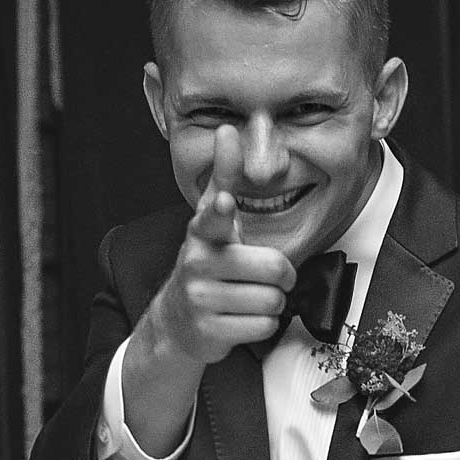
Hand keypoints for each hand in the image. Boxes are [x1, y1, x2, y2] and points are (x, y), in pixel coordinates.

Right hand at [143, 124, 298, 365]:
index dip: (221, 211)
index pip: (213, 217)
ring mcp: (200, 298)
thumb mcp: (214, 219)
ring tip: (246, 297)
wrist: (179, 320)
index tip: (224, 203)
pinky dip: (262, 326)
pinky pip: (264, 327)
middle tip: (260, 276)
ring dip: (271, 302)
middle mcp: (197, 262)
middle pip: (275, 268)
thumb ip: (225, 177)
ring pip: (273, 300)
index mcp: (203, 232)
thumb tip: (226, 129)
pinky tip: (240, 318)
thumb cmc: (209, 263)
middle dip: (280, 277)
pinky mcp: (209, 330)